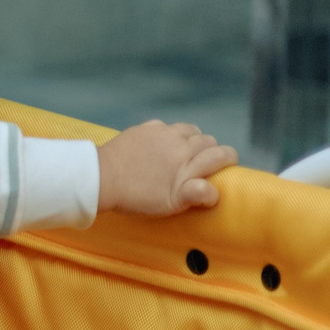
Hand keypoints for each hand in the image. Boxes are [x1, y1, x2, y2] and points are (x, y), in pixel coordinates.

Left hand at [96, 120, 234, 215]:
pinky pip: (167, 126)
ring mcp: (162, 132)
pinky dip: (170, 134)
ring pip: (190, 129)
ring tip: (183, 154)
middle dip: (210, 151)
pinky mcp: (146, 127)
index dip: (228, 160)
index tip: (224, 168)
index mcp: (189, 163)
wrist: (101, 178)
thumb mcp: (170, 204)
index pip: (223, 154)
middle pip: (208, 140)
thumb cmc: (137, 196)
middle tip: (199, 165)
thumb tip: (214, 190)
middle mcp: (180, 143)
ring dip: (192, 140)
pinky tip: (161, 146)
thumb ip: (196, 195)